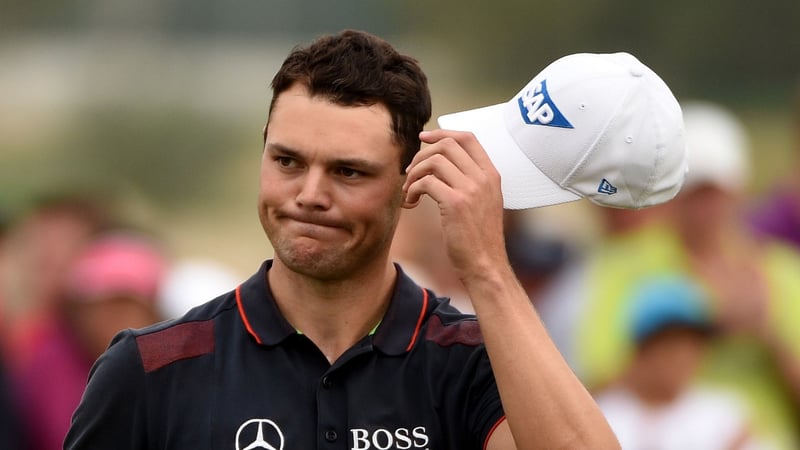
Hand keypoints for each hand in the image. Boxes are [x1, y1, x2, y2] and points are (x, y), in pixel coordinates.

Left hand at [402, 130, 506, 283]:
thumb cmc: (479, 238)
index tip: (423, 139)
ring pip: (434, 160)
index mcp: (491, 174)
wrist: (486, 265)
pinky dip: (412, 189)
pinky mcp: (456, 204)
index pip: (467, 138)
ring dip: (414, 172)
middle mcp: (483, 178)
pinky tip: (411, 202)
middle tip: (410, 171)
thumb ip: (470, 181)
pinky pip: (426, 182)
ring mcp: (471, 189)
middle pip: (447, 145)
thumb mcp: (483, 202)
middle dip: (422, 154)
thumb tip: (443, 163)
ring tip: (409, 189)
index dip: (442, 133)